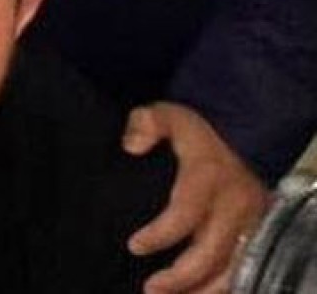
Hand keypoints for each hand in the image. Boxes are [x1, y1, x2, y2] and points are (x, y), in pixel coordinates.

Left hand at [123, 101, 268, 293]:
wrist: (246, 139)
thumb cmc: (199, 132)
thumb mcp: (169, 114)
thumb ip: (146, 124)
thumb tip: (130, 146)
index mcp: (209, 177)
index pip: (185, 213)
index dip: (160, 235)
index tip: (134, 247)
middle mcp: (234, 207)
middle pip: (210, 253)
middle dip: (180, 277)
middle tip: (150, 289)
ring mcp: (251, 225)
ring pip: (231, 270)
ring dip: (202, 291)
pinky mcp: (259, 237)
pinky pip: (243, 271)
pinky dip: (222, 288)